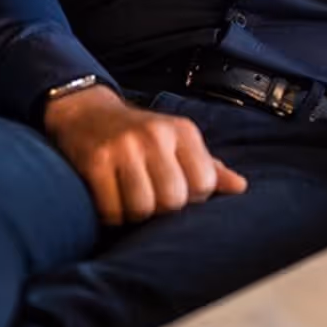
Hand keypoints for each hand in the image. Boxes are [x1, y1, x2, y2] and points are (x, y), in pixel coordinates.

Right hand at [43, 86, 247, 225]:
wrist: (86, 111)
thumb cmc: (139, 134)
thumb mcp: (177, 141)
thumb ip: (208, 166)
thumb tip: (240, 187)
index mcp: (182, 131)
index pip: (205, 183)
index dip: (191, 197)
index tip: (176, 191)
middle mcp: (155, 135)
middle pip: (174, 200)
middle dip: (162, 209)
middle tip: (150, 197)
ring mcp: (124, 147)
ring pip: (142, 208)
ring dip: (134, 214)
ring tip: (129, 199)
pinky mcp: (95, 161)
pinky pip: (111, 210)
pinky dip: (111, 215)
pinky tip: (110, 200)